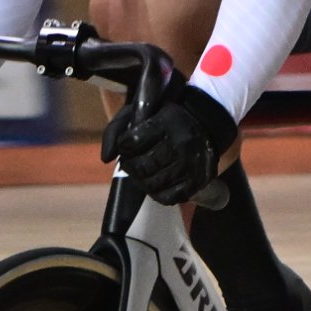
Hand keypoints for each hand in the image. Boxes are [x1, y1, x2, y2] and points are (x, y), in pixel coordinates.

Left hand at [104, 80, 236, 203]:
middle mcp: (182, 144)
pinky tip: (156, 182)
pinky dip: (156, 193)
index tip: (127, 145)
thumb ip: (116, 130)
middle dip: (130, 166)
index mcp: (167, 122)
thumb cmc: (165, 120)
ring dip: (141, 181)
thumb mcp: (141, 112)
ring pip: (153, 184)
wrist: (204, 124)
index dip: (124, 147)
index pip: (131, 142)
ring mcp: (191, 165)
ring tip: (142, 173)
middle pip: (142, 167)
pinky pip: (168, 198)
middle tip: (132, 162)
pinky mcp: (198, 182)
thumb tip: (105, 158)